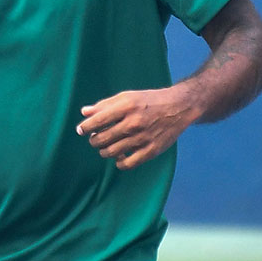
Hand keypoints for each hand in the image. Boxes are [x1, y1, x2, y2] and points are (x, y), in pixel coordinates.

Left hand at [76, 87, 198, 170]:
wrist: (179, 107)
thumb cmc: (149, 100)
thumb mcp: (127, 96)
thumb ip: (105, 105)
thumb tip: (84, 113)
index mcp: (126, 106)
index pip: (96, 121)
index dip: (85, 128)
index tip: (81, 130)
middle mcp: (134, 123)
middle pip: (101, 139)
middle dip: (94, 140)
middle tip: (95, 138)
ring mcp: (143, 138)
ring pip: (111, 152)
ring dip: (104, 151)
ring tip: (106, 146)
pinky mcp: (151, 151)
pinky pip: (127, 164)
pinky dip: (119, 162)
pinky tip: (119, 156)